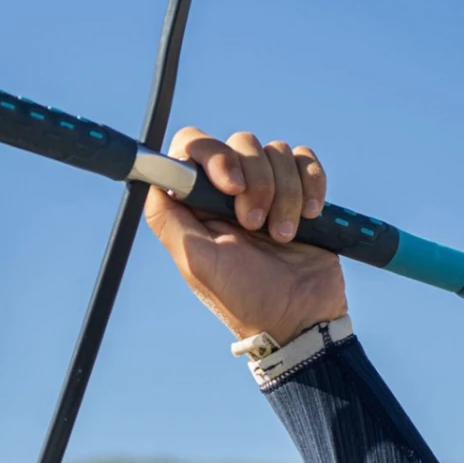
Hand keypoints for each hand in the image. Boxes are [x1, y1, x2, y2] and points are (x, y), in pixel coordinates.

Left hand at [145, 127, 347, 344]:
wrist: (301, 318)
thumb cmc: (245, 297)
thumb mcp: (198, 262)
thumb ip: (168, 219)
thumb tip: (152, 177)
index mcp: (198, 203)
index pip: (193, 147)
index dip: (213, 156)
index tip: (232, 187)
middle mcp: (229, 190)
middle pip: (240, 143)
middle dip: (257, 182)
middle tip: (257, 225)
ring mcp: (267, 187)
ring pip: (276, 151)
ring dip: (285, 194)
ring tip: (284, 236)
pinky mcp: (300, 191)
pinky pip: (305, 160)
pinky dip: (311, 184)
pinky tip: (310, 217)